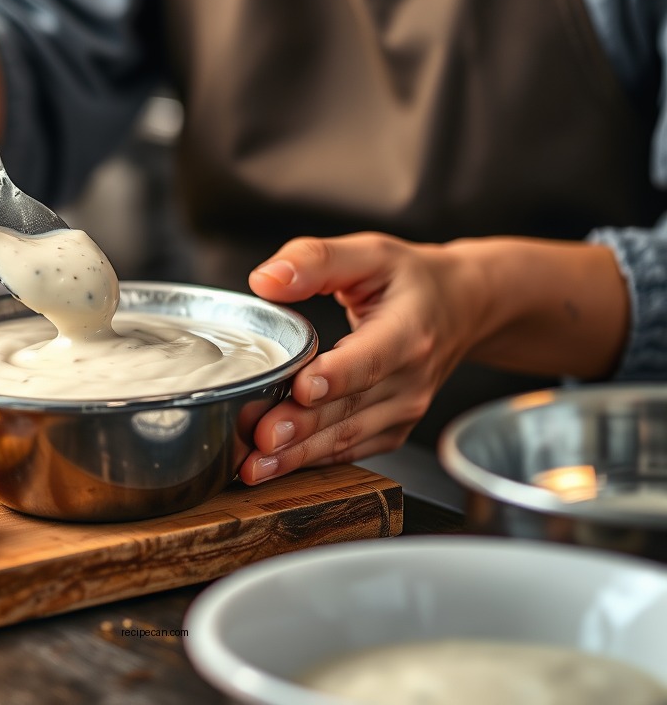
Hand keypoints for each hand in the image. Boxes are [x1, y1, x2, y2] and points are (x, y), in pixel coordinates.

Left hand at [238, 233, 475, 482]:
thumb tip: (265, 279)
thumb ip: (315, 260)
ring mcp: (404, 410)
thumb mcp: (369, 252)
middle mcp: (410, 378)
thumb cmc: (410, 280)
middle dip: (303, 427)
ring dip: (299, 454)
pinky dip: (310, 460)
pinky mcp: (391, 429)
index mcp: (408, 330)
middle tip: (261, 437)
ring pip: (347, 437)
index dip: (337, 375)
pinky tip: (273, 466)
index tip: (302, 388)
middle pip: (351, 408)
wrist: (462, 307)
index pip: (372, 358)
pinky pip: (349, 450)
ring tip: (255, 464)